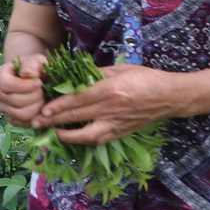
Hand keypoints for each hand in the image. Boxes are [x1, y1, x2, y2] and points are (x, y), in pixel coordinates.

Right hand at [0, 53, 46, 128]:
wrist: (35, 78)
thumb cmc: (35, 68)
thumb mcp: (36, 61)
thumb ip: (32, 64)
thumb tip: (27, 74)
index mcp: (0, 76)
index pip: (6, 85)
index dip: (25, 86)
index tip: (39, 82)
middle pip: (15, 101)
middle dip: (35, 96)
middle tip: (43, 90)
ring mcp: (4, 107)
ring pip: (21, 114)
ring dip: (37, 107)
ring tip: (42, 98)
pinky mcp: (12, 118)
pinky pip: (24, 123)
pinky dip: (36, 117)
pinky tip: (41, 107)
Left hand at [34, 62, 178, 144]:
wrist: (172, 96)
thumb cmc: (146, 78)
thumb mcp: (120, 69)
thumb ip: (97, 74)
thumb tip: (76, 79)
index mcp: (110, 90)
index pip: (78, 100)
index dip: (58, 106)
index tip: (43, 110)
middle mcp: (111, 109)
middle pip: (78, 117)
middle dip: (54, 122)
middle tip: (37, 123)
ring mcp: (117, 123)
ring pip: (88, 135)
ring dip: (68, 136)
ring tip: (54, 134)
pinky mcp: (123, 132)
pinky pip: (101, 139)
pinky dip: (86, 140)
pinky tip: (75, 138)